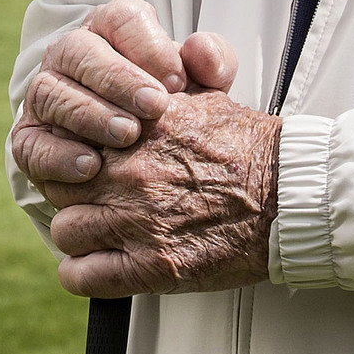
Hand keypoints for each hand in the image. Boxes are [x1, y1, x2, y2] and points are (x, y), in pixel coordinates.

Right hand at [10, 0, 235, 185]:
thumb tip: (201, 52)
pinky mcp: (29, 138)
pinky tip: (90, 167)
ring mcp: (44, 95)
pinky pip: (31, 144)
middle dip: (117, 79)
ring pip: (51, 94)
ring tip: (127, 136)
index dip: (147, 46)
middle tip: (155, 108)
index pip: (120, 19)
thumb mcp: (202, 84)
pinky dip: (57, 156)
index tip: (176, 81)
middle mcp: (70, 55)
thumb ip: (213, 63)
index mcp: (110, 29)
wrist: (141, 155)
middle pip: (79, 52)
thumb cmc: (173, 107)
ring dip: (89, 115)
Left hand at [38, 87, 278, 296]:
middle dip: (74, 190)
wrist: (292, 195)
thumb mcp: (205, 96)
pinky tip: (100, 267)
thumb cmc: (252, 149)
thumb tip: (140, 77)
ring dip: (82, 233)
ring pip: (66, 228)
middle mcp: (131, 169)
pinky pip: (83, 275)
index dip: (75, 149)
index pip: (69, 134)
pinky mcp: (154, 265)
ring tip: (102, 233)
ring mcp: (139, 219)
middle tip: (94, 198)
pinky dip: (85, 275)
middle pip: (62, 181)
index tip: (86, 160)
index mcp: (139, 123)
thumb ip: (162, 84)